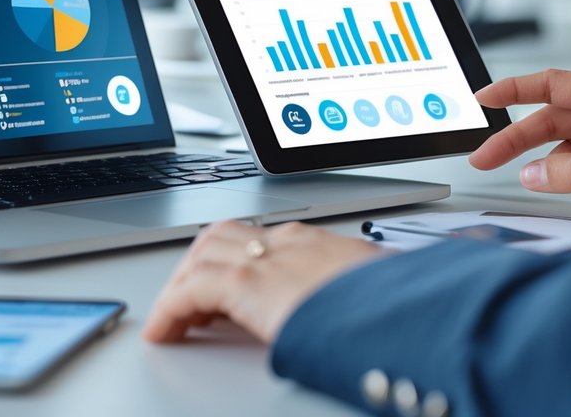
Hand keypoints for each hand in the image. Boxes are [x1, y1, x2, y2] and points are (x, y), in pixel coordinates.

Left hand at [143, 220, 383, 343]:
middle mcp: (289, 242)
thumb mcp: (385, 296)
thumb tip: (370, 315)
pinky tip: (163, 332)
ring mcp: (266, 257)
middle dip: (201, 265)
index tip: (228, 290)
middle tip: (191, 303)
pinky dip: (169, 309)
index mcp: (321, 244)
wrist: (408, 310)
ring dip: (182, 283)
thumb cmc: (406, 307)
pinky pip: (188, 290)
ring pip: (201, 254)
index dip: (238, 261)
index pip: (264, 241)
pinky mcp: (246, 282)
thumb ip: (364, 300)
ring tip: (174, 318)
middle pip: (224, 237)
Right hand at [471, 69, 570, 210]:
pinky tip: (547, 179)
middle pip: (551, 115)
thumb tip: (533, 174)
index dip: (512, 90)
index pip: (552, 85)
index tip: (482, 99)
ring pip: (562, 137)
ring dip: (538, 156)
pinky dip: (560, 168)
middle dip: (515, 137)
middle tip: (484, 157)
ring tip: (512, 174)